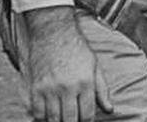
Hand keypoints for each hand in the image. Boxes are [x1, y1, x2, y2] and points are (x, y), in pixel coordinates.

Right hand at [24, 6, 111, 121]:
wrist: (54, 34)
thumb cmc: (77, 49)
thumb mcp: (95, 67)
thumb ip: (102, 90)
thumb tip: (110, 110)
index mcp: (85, 82)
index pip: (87, 114)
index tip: (86, 120)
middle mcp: (68, 87)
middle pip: (69, 120)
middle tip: (74, 120)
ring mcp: (50, 89)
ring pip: (53, 119)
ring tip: (63, 118)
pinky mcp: (36, 88)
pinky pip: (37, 112)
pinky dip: (42, 118)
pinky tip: (49, 115)